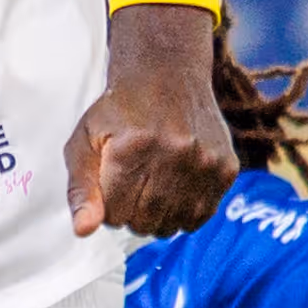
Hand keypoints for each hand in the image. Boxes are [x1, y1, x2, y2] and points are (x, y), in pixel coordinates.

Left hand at [67, 2, 237, 237]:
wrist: (167, 75)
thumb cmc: (118, 113)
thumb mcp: (83, 143)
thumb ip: (80, 190)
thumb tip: (84, 232)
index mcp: (133, 149)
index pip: (114, 216)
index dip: (107, 204)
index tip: (111, 180)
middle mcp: (175, 155)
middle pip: (143, 223)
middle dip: (129, 212)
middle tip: (131, 181)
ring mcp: (206, 162)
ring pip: (171, 225)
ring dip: (156, 215)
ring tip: (151, 183)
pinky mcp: (227, 167)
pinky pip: (200, 217)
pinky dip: (183, 212)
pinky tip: (174, 187)